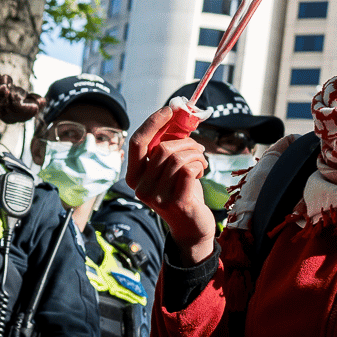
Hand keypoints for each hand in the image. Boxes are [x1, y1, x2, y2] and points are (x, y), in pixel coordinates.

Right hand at [127, 105, 215, 262]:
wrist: (192, 226)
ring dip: (195, 153)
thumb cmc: (181, 191)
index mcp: (134, 176)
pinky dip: (199, 164)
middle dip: (185, 142)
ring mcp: (157, 197)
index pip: (137, 143)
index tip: (170, 110)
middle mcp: (141, 187)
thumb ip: (168, 143)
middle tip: (198, 146)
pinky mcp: (176, 202)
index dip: (152, 123)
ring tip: (202, 160)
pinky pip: (188, 169)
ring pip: (177, 158)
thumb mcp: (170, 166)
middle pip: (162, 149)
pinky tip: (201, 171)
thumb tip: (177, 112)